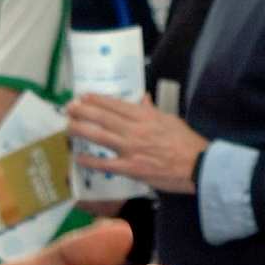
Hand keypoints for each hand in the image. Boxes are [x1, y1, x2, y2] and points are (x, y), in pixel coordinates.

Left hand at [66, 94, 206, 194]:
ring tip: (68, 126)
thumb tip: (143, 98)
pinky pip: (105, 164)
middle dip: (82, 111)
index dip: (96, 99)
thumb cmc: (186, 142)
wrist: (197, 165)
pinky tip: (78, 158)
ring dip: (81, 130)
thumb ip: (152, 110)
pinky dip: (90, 161)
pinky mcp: (131, 168)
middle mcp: (134, 129)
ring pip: (99, 136)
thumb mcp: (170, 119)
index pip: (115, 104)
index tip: (83, 96)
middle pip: (102, 117)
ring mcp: (131, 149)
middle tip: (68, 108)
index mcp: (144, 116)